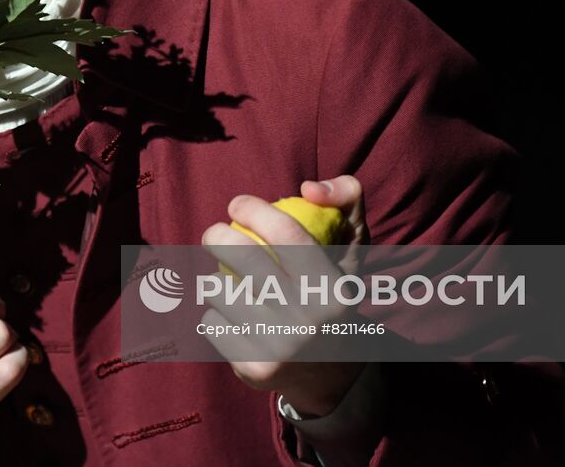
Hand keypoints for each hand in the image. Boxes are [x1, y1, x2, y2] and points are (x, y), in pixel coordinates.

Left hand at [199, 175, 370, 416]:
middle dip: (216, 235)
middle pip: (243, 258)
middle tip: (214, 233)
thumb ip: (347, 199)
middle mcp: (309, 321)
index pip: (287, 234)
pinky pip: (212, 323)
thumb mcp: (352, 247)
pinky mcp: (254, 370)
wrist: (330, 374)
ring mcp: (280, 348)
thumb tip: (307, 188)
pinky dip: (216, 314)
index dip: (254, 210)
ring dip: (216, 279)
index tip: (237, 204)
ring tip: (229, 281)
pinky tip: (231, 316)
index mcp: (334, 289)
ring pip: (220, 291)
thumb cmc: (332, 291)